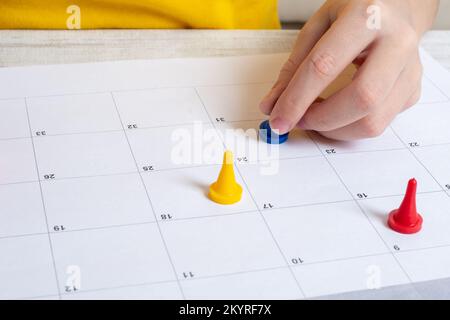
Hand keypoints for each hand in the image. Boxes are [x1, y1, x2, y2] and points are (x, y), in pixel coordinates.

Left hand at [260, 0, 438, 139]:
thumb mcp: (317, 27)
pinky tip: (337, 112)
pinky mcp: (412, 90)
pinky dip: (350, 127)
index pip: (324, 67)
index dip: (296, 100)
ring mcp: (410, 69)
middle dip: (322, 120)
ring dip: (335, 130)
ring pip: (373, 121)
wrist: (399, 7)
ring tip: (316, 117)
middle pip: (361, 99)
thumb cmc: (356, 12)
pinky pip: (380, 123)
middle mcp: (397, 42)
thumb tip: (271, 105)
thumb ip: (292, 68)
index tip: (278, 120)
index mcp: (366, 17)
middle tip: (299, 120)